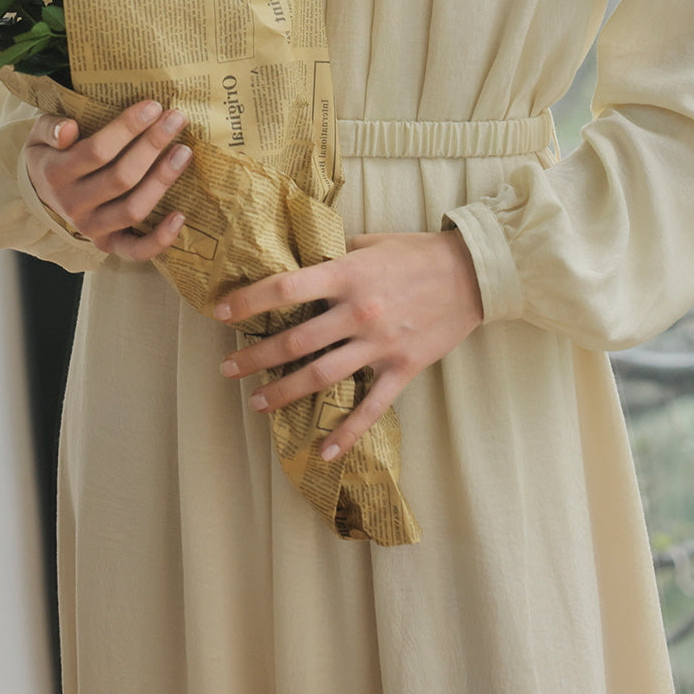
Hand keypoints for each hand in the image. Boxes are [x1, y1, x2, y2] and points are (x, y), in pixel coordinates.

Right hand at [24, 99, 189, 260]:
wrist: (40, 192)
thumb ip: (50, 128)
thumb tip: (68, 129)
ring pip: (133, 209)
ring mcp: (91, 228)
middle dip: (152, 146)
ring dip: (162, 180)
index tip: (153, 107)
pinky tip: (180, 215)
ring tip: (184, 152)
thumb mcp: (39, 134)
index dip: (128, 128)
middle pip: (121, 178)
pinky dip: (160, 238)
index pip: (97, 151)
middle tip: (176, 119)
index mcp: (55, 174)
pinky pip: (136, 250)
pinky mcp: (108, 244)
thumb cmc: (51, 153)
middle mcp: (73, 205)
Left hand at [214, 231, 483, 458]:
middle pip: (296, 341)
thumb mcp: (370, 242)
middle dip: (256, 357)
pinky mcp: (403, 369)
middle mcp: (359, 311)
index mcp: (348, 274)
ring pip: (322, 376)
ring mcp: (380, 344)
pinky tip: (323, 452)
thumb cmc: (416, 251)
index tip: (221, 312)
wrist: (472, 275)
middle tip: (227, 369)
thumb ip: (334, 256)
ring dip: (285, 392)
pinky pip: (370, 408)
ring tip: (257, 403)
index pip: (287, 288)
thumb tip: (297, 263)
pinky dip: (346, 434)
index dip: (250, 301)